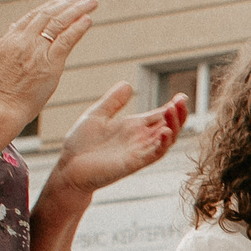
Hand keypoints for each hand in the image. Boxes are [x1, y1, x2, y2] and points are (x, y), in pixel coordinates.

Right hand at [0, 0, 95, 130]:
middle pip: (48, 14)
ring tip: (91, 1)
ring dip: (77, 9)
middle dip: (67, 3)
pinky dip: (78, 27)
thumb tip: (13, 27)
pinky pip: (66, 39)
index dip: (51, 7)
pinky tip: (88, 19)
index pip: (33, 16)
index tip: (65, 1)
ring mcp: (35, 51)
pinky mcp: (49, 64)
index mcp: (9, 40)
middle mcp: (22, 41)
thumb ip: (8, 45)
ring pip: (58, 22)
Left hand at [51, 82, 185, 194]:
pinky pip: (154, 154)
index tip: (181, 96)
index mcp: (134, 127)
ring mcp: (139, 151)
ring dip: (174, 126)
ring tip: (174, 110)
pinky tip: (165, 131)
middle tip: (181, 101)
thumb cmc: (81, 144)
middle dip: (179, 114)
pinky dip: (163, 143)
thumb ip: (113, 101)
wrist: (68, 167)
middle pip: (169, 126)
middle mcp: (140, 139)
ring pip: (166, 140)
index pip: (160, 116)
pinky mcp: (134, 163)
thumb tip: (127, 84)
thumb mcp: (97, 115)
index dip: (173, 107)